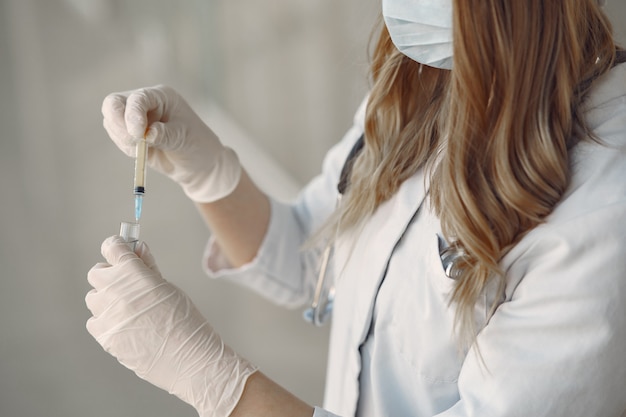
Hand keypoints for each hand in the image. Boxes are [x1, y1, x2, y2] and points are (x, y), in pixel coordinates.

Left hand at [86, 236, 256, 416]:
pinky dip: (105, 320)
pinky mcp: (105, 337)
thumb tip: (138, 250)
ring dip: (106, 298)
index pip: (112, 248)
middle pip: (97, 273)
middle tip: (128, 282)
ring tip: (128, 307)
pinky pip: (94, 321)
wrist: (190, 358)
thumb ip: (149, 268)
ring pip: (93, 298)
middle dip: (110, 274)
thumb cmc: (187, 321)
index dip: (117, 247)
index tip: (121, 249)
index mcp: (134, 273)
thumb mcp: (169, 288)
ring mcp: (107, 316)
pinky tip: (125, 324)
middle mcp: (115, 292)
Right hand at [101, 85, 240, 202]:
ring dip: (123, 138)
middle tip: (134, 141)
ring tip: (145, 149)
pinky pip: (117, 136)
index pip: (138, 98)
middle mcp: (145, 103)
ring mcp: (134, 117)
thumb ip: (164, 135)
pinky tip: (143, 152)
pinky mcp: (129, 133)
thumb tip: (147, 134)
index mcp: (161, 96)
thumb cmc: (196, 144)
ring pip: (112, 122)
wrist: (197, 163)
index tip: (139, 134)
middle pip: (113, 103)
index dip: (133, 115)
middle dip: (119, 124)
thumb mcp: (183, 138)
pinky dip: (125, 146)